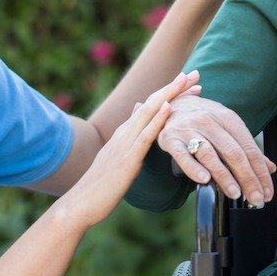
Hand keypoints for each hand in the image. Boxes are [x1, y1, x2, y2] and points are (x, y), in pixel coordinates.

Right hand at [61, 72, 199, 228]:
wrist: (81, 203)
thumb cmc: (101, 186)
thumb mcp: (117, 156)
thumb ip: (129, 135)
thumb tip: (138, 111)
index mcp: (124, 133)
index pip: (150, 106)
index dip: (170, 93)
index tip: (188, 82)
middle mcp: (124, 132)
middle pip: (152, 102)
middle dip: (174, 87)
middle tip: (195, 73)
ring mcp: (125, 143)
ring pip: (149, 112)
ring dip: (169, 94)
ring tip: (185, 80)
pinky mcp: (127, 159)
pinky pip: (144, 136)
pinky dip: (157, 120)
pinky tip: (169, 108)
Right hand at [158, 93, 274, 205]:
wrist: (172, 103)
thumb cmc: (205, 119)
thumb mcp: (228, 127)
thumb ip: (247, 148)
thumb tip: (270, 168)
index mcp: (228, 118)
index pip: (249, 148)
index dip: (260, 172)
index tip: (267, 192)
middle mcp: (209, 121)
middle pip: (233, 153)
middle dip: (247, 178)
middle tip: (255, 199)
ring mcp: (189, 129)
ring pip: (210, 155)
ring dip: (224, 176)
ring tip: (235, 193)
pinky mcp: (170, 138)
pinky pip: (183, 155)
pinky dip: (193, 168)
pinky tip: (204, 180)